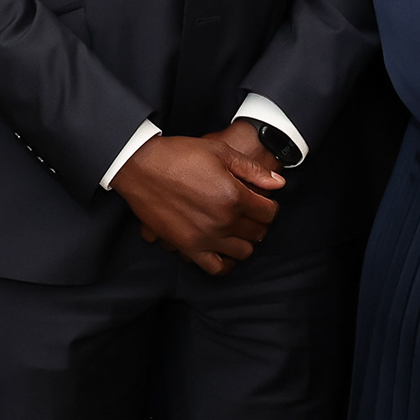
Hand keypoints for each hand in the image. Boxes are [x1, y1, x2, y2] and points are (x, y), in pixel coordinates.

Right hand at [117, 121, 282, 273]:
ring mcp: (205, 238)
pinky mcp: (187, 247)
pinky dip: (225, 263)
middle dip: (259, 222)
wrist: (141, 166)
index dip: (270, 205)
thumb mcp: (220, 152)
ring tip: (237, 229)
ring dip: (245, 241)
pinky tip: (224, 250)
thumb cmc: (180, 155)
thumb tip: (278, 184)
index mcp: (234, 196)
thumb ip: (252, 170)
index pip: (269, 212)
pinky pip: (216, 267)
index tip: (263, 202)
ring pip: (242, 252)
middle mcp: (223, 221)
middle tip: (251, 213)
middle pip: (257, 232)